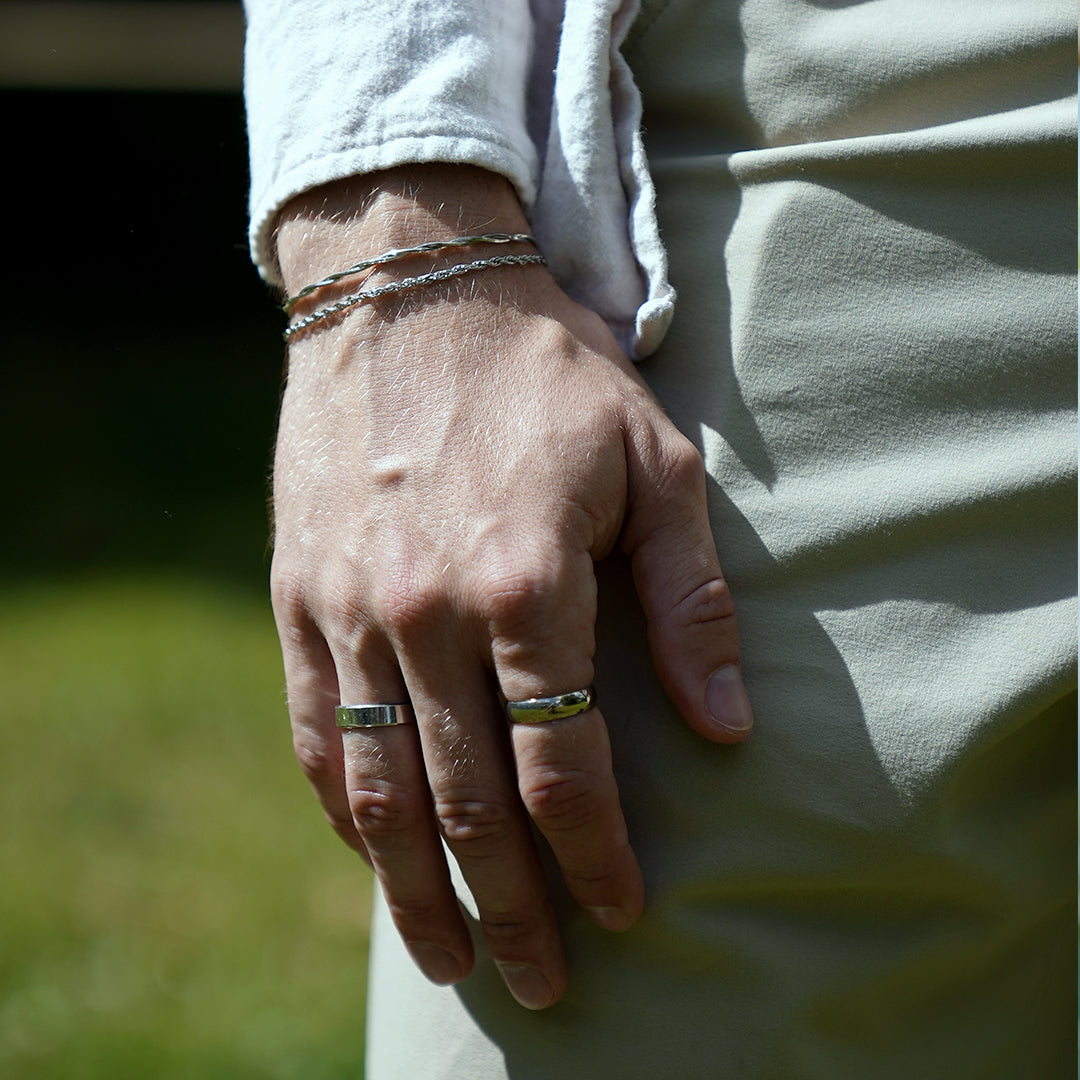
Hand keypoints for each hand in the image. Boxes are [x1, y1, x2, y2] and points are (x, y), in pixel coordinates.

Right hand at [270, 165, 752, 1008]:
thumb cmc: (546, 374)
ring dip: (417, 888)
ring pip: (380, 789)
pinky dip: (344, 807)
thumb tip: (727, 727)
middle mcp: (427, 614)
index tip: (623, 909)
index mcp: (526, 584)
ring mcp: (350, 610)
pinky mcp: (299, 595)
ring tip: (452, 959)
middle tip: (545, 983)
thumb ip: (690, 600)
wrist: (410, 289)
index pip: (565, 766)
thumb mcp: (653, 463)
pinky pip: (315, 730)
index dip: (597, 855)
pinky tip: (373, 857)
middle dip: (514, 906)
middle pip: (470, 803)